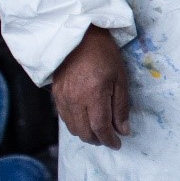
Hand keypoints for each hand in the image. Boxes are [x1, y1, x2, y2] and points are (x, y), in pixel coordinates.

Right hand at [51, 26, 130, 148]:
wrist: (78, 36)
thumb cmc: (104, 54)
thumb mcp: (120, 77)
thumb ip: (121, 106)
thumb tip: (124, 129)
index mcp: (94, 94)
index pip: (101, 127)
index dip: (110, 139)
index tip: (118, 144)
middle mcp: (75, 100)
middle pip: (85, 132)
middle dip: (98, 140)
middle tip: (110, 137)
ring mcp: (63, 99)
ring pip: (73, 129)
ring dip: (86, 134)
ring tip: (99, 130)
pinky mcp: (56, 95)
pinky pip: (65, 119)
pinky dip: (76, 124)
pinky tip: (86, 119)